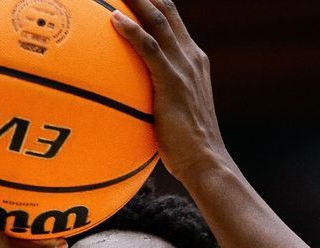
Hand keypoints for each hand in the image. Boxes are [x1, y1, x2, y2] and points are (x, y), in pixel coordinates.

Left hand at [111, 0, 226, 184]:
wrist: (205, 160)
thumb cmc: (186, 146)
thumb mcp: (173, 114)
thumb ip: (158, 99)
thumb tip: (132, 104)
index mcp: (193, 60)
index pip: (173, 21)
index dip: (155, 2)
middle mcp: (191, 57)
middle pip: (165, 11)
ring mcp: (183, 67)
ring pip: (158, 21)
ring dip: (137, 0)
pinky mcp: (173, 81)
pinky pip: (149, 48)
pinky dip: (132, 31)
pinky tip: (114, 20)